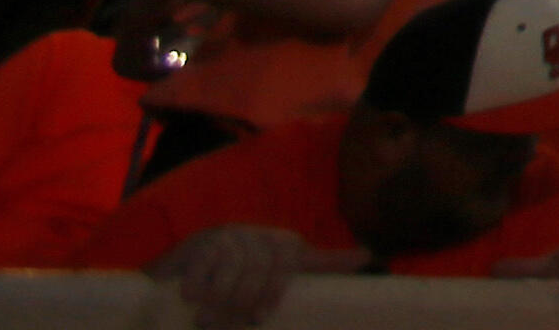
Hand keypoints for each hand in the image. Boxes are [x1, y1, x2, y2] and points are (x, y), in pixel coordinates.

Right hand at [149, 223, 321, 329]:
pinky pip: (204, 266)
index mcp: (285, 245)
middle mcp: (261, 237)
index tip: (262, 315)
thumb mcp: (282, 266)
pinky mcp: (203, 244)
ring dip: (220, 299)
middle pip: (260, 270)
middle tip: (243, 322)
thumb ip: (318, 264)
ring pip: (232, 270)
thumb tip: (366, 255)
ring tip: (209, 321)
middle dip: (248, 301)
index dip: (277, 288)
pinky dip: (196, 285)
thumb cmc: (247, 271)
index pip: (291, 261)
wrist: (196, 256)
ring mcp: (232, 238)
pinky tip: (191, 297)